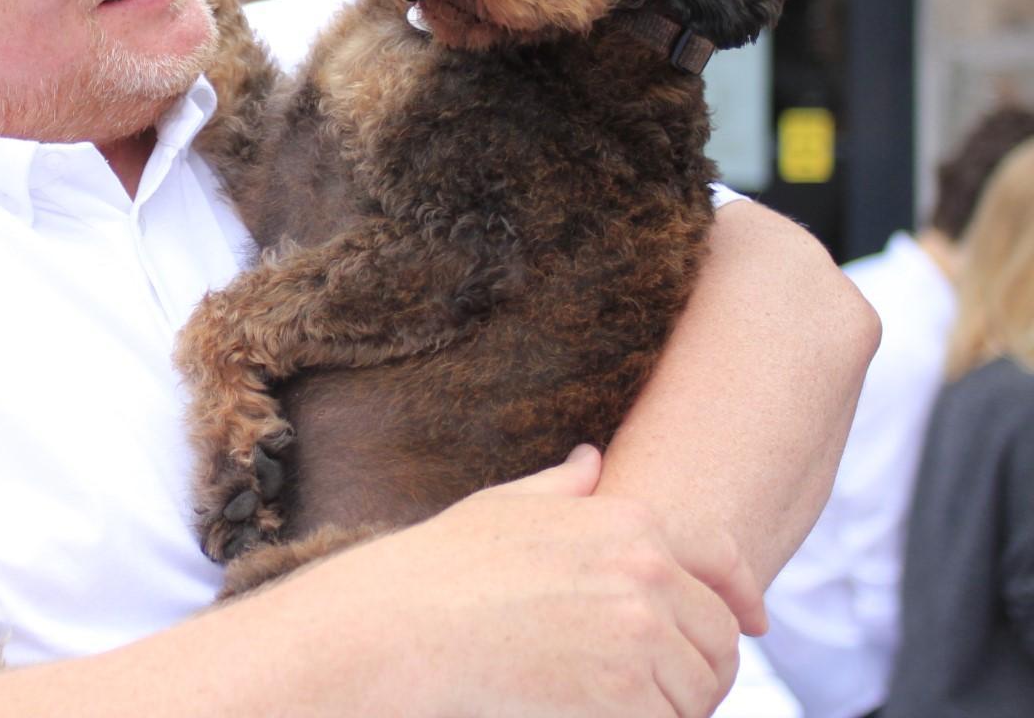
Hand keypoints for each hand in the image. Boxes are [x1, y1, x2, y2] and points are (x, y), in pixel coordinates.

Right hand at [303, 446, 757, 717]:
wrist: (400, 628)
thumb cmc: (439, 570)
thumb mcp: (502, 508)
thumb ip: (560, 487)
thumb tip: (590, 459)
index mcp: (627, 522)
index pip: (722, 556)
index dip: (743, 593)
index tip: (752, 622)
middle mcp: (648, 573)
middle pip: (719, 635)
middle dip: (703, 664)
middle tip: (669, 687)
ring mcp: (642, 635)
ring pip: (701, 688)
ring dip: (678, 704)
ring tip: (629, 702)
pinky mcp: (628, 696)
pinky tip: (608, 713)